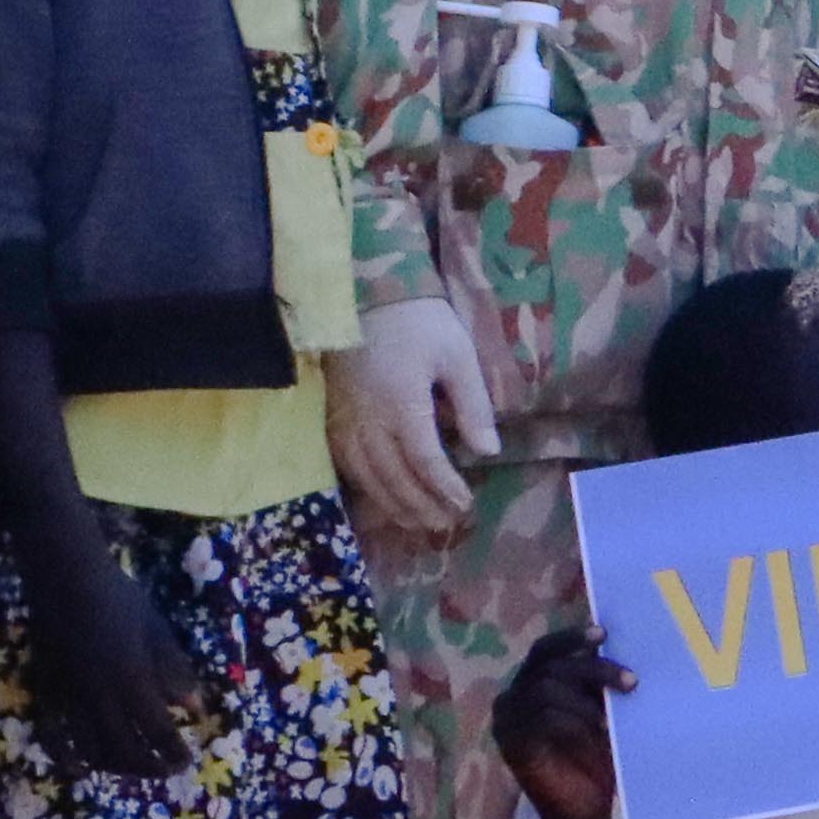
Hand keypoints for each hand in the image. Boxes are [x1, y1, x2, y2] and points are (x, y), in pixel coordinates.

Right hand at [25, 534, 207, 782]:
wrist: (63, 577)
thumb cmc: (118, 597)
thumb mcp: (157, 630)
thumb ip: (175, 670)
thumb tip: (195, 708)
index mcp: (131, 679)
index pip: (158, 731)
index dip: (173, 752)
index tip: (187, 761)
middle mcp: (98, 695)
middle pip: (125, 749)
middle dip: (149, 767)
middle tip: (166, 770)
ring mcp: (67, 695)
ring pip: (91, 748)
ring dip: (116, 765)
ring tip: (134, 767)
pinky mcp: (44, 691)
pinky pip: (51, 736)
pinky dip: (65, 757)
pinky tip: (80, 770)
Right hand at [327, 291, 495, 541]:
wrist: (365, 294)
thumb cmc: (419, 323)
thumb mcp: (458, 356)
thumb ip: (472, 406)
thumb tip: (488, 452)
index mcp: (402, 406)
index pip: (426, 463)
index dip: (446, 489)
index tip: (466, 504)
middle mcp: (368, 421)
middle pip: (394, 478)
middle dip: (421, 506)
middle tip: (445, 524)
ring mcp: (344, 421)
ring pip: (367, 477)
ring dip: (393, 505)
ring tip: (417, 522)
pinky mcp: (329, 417)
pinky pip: (345, 463)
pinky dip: (365, 487)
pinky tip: (382, 498)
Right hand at [493, 627, 627, 818]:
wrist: (585, 807)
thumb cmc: (597, 757)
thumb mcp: (604, 713)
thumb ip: (602, 685)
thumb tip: (630, 646)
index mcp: (534, 683)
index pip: (545, 649)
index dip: (571, 638)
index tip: (604, 635)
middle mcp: (515, 695)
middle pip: (548, 665)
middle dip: (593, 669)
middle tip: (631, 682)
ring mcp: (507, 719)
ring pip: (543, 688)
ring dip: (585, 699)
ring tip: (613, 718)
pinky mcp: (509, 743)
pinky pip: (537, 719)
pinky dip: (571, 720)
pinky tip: (597, 729)